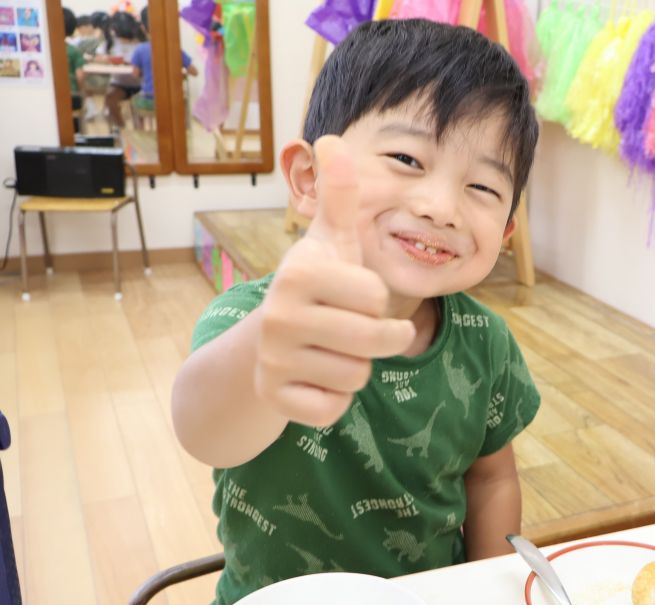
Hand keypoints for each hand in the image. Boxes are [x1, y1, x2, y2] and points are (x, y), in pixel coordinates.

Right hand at [255, 136, 415, 426]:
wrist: (269, 340)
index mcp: (298, 273)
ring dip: (356, 368)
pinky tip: (315, 379)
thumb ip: (340, 194)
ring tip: (330, 350)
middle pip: (374, 340)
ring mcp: (274, 360)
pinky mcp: (276, 398)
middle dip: (376, 338)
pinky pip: (334, 409)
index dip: (375, 300)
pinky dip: (334, 400)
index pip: (377, 296)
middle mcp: (279, 316)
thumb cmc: (317, 287)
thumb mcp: (330, 242)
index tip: (351, 295)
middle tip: (351, 327)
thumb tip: (332, 137)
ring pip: (359, 377)